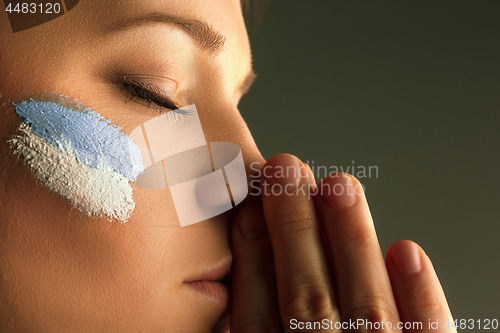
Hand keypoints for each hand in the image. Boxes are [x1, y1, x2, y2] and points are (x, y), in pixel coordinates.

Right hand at [231, 154, 454, 331]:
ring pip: (364, 308)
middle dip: (294, 229)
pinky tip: (407, 251)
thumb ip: (254, 330)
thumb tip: (248, 271)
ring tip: (339, 185)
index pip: (257, 318)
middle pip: (306, 299)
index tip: (249, 211)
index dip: (253, 259)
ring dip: (351, 241)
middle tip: (286, 172)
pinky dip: (420, 298)